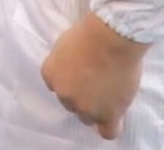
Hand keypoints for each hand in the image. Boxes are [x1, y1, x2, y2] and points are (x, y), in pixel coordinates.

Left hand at [40, 13, 149, 139]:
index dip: (71, 81)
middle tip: (98, 81)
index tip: (82, 73)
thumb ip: (65, 61)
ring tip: (110, 93)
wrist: (110, 38)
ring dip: (96, 108)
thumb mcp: (65, 44)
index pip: (56, 86)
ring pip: (87, 117)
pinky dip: (109, 127)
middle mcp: (63, 94)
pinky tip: (114, 118)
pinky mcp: (107, 114)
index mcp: (50, 74)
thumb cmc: (89, 32)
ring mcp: (85, 107)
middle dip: (82, 95)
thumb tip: (74, 66)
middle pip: (71, 103)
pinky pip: (107, 131)